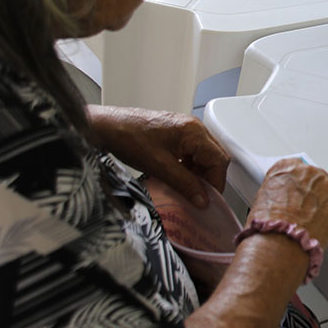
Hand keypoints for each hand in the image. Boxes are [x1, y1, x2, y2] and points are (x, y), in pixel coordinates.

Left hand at [87, 105, 229, 205]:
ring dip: (198, 174)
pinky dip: (188, 168)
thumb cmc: (130, 139)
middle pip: (214, 156)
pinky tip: (178, 178)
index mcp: (194, 132)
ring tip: (187, 189)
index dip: (216, 182)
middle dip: (208, 178)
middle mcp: (193, 128)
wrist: (107, 127)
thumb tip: (202, 200)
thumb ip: (185, 184)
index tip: (209, 200)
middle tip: (199, 197)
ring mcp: (185, 129)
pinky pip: (191, 153)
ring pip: (203, 156)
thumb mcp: (160, 167)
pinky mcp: (175, 134)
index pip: (219, 159)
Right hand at [250, 158, 327, 247]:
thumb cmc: (267, 227)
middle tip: (315, 210)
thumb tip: (281, 204)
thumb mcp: (262, 202)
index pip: (299, 169)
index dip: (304, 184)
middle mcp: (310, 174)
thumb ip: (276, 195)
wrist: (278, 242)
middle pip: (322, 180)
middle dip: (320, 194)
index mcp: (287, 170)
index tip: (305, 191)